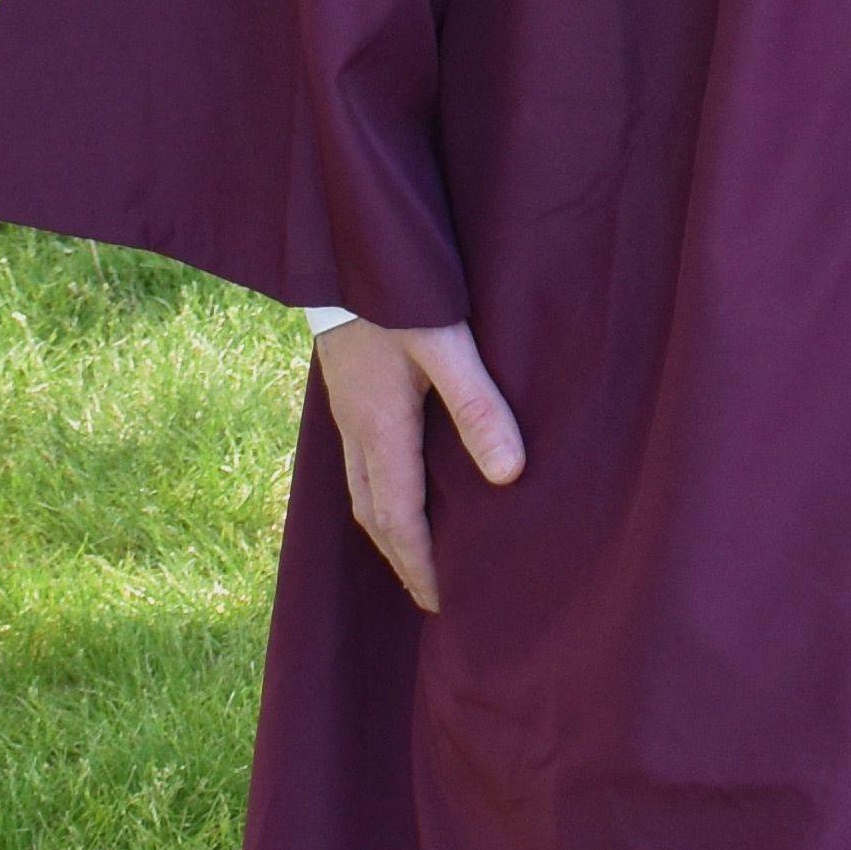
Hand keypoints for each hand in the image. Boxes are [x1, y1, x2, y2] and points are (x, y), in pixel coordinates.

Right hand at [313, 318, 525, 612]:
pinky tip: (399, 484)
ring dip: (388, 527)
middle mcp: (355, 429)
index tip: (442, 602)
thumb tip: (510, 476)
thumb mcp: (445, 342)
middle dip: (401, 558)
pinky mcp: (347, 389)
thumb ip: (478, 405)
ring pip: (361, 488)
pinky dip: (379, 491)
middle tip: (430, 593)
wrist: (341, 246)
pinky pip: (358, 461)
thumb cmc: (397, 292)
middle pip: (373, 514)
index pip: (399, 519)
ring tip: (416, 553)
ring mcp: (346, 410)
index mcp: (380, 428)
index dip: (421, 565)